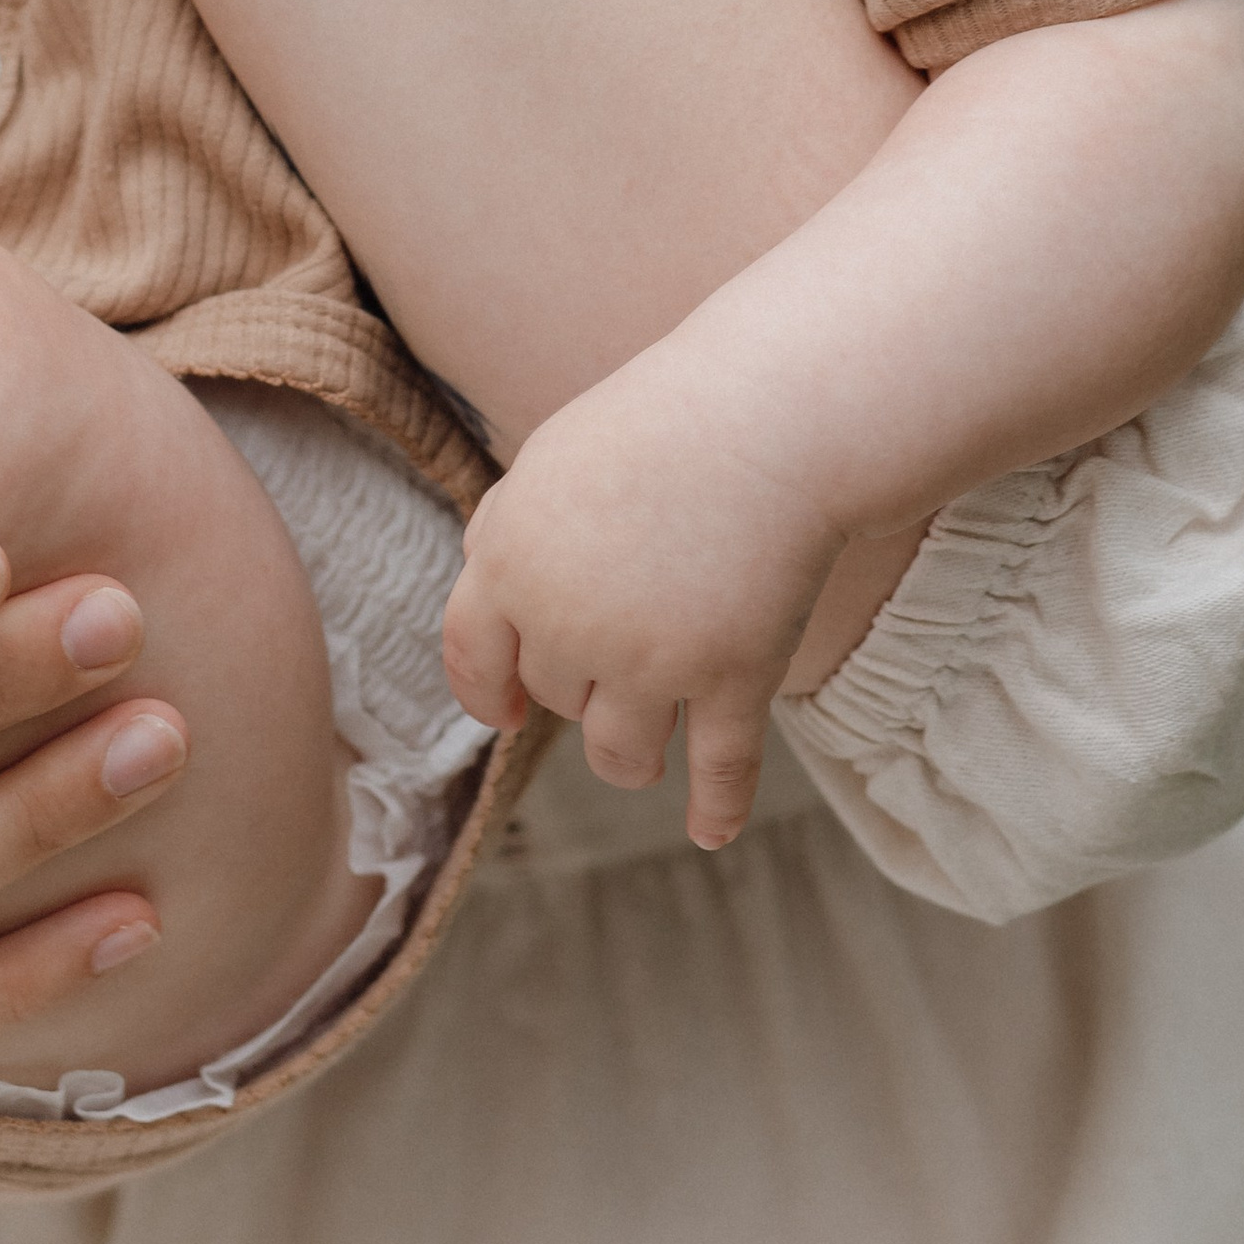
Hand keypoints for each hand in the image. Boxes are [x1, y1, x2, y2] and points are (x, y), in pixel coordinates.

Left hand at [441, 361, 848, 852]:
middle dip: (585, 681)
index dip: (489, 690)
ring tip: (652, 747)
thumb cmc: (661, 424)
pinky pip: (718, 772)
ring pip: (619, 756)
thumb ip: (508, 530)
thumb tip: (483, 593)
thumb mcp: (554, 460)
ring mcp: (652, 658)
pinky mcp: (732, 679)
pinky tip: (709, 831)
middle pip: (558, 697)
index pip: (473, 657)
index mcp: (511, 558)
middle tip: (633, 637)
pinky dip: (715, 808)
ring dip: (632, 754)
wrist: (771, 412)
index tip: (508, 713)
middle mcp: (569, 621)